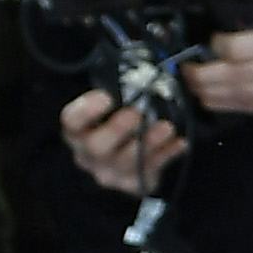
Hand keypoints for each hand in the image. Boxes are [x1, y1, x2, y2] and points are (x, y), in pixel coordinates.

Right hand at [60, 82, 186, 195]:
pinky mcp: (132, 184)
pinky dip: (167, 156)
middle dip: (118, 129)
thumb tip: (141, 67)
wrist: (122, 158)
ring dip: (148, 143)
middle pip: (97, 146)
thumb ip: (118, 93)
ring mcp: (110, 173)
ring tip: (167, 127)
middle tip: (136, 113)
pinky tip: (180, 142)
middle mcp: (88, 154)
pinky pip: (151, 172)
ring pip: (127, 162)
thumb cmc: (114, 122)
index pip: (72, 120)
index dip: (86, 110)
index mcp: (77, 130)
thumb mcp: (110, 107)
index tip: (106, 96)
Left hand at [183, 0, 252, 127]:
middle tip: (186, 70)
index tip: (208, 43)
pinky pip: (247, 109)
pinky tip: (210, 98)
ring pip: (236, 96)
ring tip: (193, 84)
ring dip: (208, 92)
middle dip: (201, 76)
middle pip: (231, 77)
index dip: (214, 47)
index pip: (235, 48)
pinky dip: (222, 105)